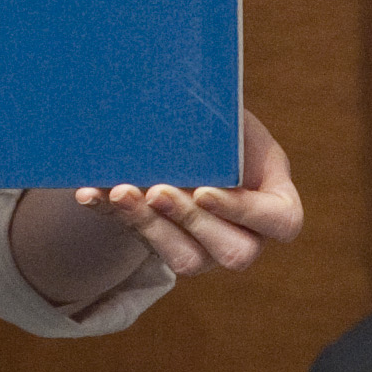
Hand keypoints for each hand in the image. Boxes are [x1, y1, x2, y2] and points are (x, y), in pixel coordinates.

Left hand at [71, 114, 303, 275]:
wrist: (184, 130)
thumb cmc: (221, 123)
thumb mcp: (233, 120)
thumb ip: (226, 128)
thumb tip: (187, 109)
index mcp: (275, 202)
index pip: (282, 224)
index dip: (245, 213)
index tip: (205, 190)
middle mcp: (244, 235)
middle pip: (234, 253)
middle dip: (191, 222)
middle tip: (158, 190)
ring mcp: (204, 248)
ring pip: (186, 261)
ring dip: (150, 228)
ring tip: (121, 192)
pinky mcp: (163, 245)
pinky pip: (139, 243)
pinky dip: (111, 215)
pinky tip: (89, 193)